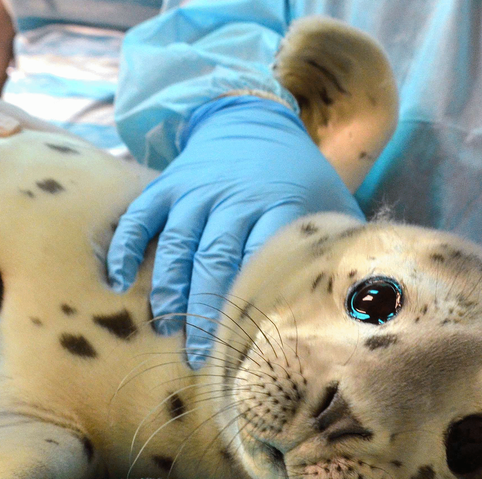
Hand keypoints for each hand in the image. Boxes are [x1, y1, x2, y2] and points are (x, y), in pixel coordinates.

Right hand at [107, 96, 363, 367]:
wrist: (252, 121)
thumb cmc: (296, 178)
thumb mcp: (329, 203)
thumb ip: (339, 247)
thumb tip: (366, 303)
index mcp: (277, 206)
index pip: (262, 260)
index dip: (252, 304)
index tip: (248, 346)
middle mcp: (234, 197)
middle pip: (216, 258)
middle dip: (206, 309)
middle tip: (199, 354)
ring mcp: (196, 190)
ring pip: (178, 243)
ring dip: (168, 287)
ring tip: (163, 327)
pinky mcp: (167, 185)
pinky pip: (139, 216)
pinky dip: (125, 246)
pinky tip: (114, 280)